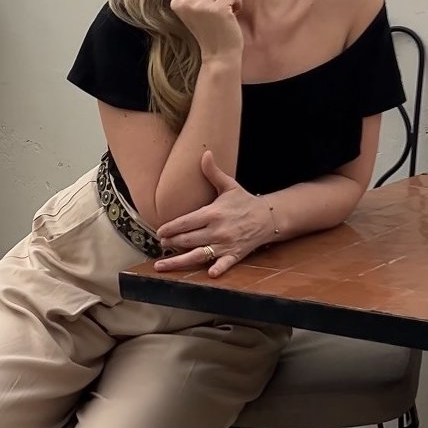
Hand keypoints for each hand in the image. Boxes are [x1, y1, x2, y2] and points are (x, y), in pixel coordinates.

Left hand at [154, 150, 267, 277]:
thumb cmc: (244, 202)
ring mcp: (226, 244)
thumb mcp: (228, 185)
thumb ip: (213, 172)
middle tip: (160, 245)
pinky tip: (209, 275)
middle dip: (171, 243)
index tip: (159, 232)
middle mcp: (217, 230)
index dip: (170, 228)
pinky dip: (218, 269)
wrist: (268, 217)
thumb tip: (205, 153)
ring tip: (162, 265)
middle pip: (187, 239)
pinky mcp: (235, 254)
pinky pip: (225, 264)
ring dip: (178, 261)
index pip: (185, 222)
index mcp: (213, 213)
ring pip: (198, 255)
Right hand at [170, 0, 242, 60]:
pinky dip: (237, 3)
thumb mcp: (196, 9)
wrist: (219, 56)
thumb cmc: (212, 31)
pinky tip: (232, 16)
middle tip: (222, 12)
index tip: (212, 9)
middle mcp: (185, 2)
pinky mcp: (216, 9)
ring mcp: (200, 5)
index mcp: (176, 1)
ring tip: (226, 14)